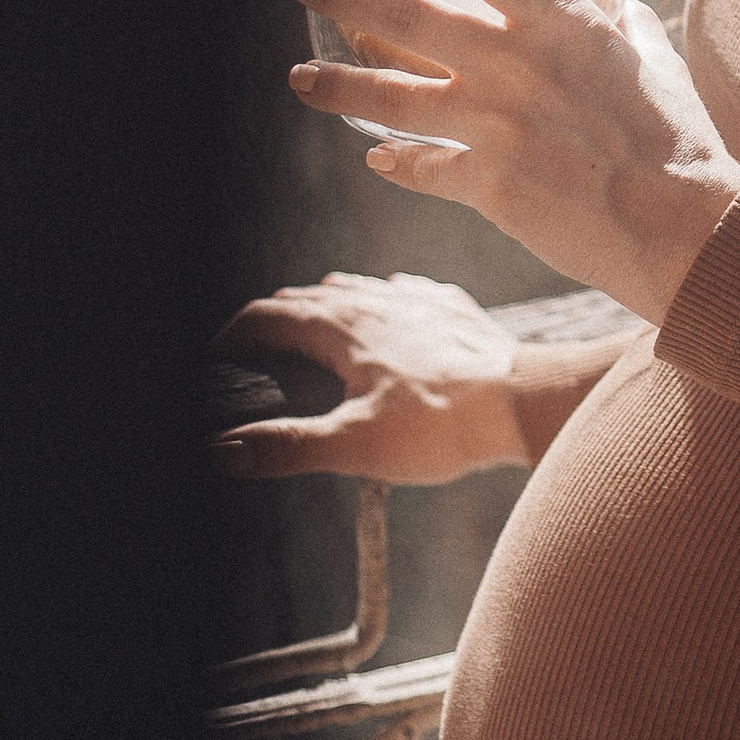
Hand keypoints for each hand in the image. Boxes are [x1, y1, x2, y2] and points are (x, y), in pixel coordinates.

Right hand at [212, 270, 535, 481]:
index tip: (217, 359)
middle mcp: (376, 299)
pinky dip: (379, 303)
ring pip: (355, 288)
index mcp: (343, 326)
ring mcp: (417, 298)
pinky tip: (388, 319)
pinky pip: (403, 291)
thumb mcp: (354, 446)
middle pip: (308, 297)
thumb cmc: (441, 426)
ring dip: (324, 307)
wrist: (522, 402)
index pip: (269, 314)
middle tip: (257, 354)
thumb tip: (220, 450)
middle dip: (275, 322)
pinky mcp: (451, 307)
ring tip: (313, 334)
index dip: (234, 336)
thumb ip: (286, 446)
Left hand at [287, 0, 739, 326]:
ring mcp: (497, 126)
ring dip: (340, 84)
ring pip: (394, 97)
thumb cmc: (678, 139)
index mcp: (562, 21)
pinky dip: (398, 162)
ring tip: (300, 77)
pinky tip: (376, 157)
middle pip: (409, 16)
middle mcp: (519, 65)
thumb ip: (620, 22)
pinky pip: (424, 167)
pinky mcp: (489, 186)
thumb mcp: (653, 60)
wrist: (685, 228)